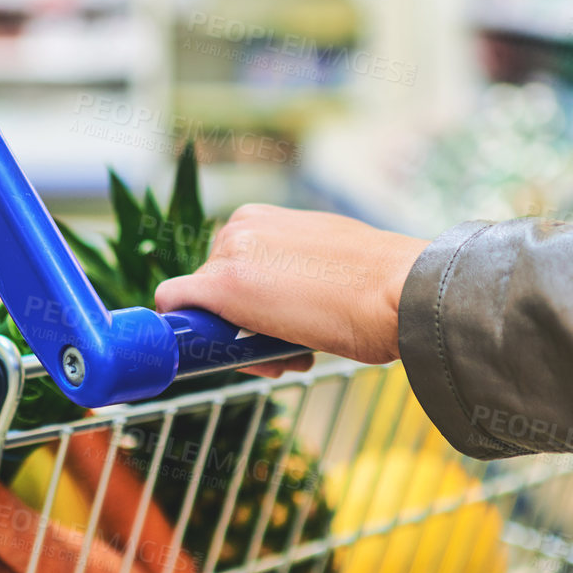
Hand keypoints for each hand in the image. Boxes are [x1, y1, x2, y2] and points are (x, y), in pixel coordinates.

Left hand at [155, 205, 427, 370]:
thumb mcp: (330, 262)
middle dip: (238, 323)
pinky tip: (223, 354)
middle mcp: (240, 225)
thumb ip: (296, 274)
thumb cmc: (381, 287)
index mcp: (265, 218)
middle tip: (284, 349)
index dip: (247, 306)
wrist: (399, 290)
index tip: (276, 327)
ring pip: (199, 303)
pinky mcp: (222, 284)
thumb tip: (286, 303)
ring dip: (230, 338)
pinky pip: (173, 304)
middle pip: (211, 287)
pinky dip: (183, 331)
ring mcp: (228, 253)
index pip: (231, 267)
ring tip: (286, 353)